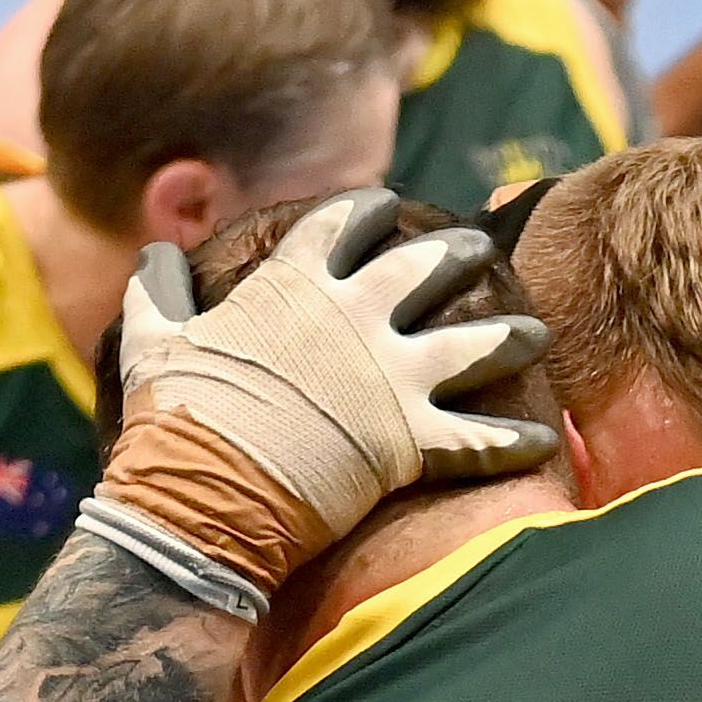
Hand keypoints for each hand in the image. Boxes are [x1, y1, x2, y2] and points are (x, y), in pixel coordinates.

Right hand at [97, 189, 553, 573]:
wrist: (204, 495)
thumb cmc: (176, 417)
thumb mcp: (154, 338)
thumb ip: (161, 290)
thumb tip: (154, 258)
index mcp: (296, 285)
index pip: (344, 224)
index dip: (370, 211)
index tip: (388, 205)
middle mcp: (356, 318)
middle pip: (426, 267)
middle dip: (458, 253)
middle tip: (479, 248)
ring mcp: (391, 378)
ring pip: (473, 343)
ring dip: (510, 339)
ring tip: (538, 336)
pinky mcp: (412, 440)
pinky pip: (480, 440)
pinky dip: (516, 443)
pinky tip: (548, 442)